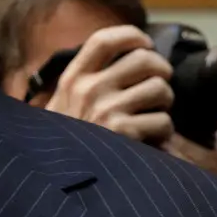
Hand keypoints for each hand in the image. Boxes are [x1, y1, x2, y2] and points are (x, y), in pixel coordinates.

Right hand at [38, 25, 174, 144]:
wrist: (51, 180)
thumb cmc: (62, 144)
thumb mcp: (61, 105)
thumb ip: (85, 83)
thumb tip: (124, 61)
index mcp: (72, 79)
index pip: (105, 40)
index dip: (132, 36)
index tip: (144, 44)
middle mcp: (88, 90)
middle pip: (143, 59)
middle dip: (162, 72)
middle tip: (159, 86)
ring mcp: (106, 111)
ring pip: (160, 89)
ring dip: (165, 104)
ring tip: (154, 116)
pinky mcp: (123, 134)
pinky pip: (163, 122)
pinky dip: (164, 132)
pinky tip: (152, 140)